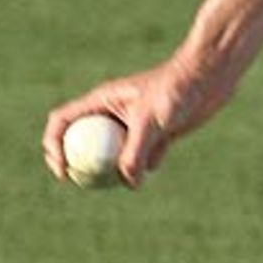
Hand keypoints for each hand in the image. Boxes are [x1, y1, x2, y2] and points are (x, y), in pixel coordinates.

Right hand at [42, 55, 225, 188]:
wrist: (208, 77)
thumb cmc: (176, 90)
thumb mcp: (151, 120)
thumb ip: (135, 150)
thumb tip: (127, 182)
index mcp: (101, 100)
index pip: (63, 121)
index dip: (53, 145)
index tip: (62, 170)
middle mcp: (112, 113)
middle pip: (82, 141)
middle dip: (77, 164)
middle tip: (81, 184)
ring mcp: (133, 125)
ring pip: (112, 155)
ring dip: (111, 172)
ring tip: (119, 183)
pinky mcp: (155, 136)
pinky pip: (140, 161)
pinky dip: (141, 171)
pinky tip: (150, 174)